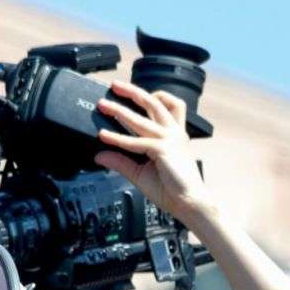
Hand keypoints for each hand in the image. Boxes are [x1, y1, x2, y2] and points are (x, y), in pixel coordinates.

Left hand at [94, 81, 214, 224]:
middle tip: (115, 86)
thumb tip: (100, 155)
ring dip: (120, 110)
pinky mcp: (163, 149)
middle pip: (155, 102)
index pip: (166, 106)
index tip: (131, 93)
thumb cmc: (172, 189)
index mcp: (174, 135)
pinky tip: (104, 136)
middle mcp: (174, 133)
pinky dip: (118, 138)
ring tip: (103, 105)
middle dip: (133, 91)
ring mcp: (170, 139)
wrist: (189, 203)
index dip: (150, 96)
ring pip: (142, 118)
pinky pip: (136, 141)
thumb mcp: (141, 173)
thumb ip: (122, 162)